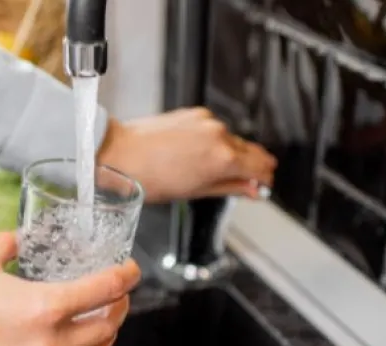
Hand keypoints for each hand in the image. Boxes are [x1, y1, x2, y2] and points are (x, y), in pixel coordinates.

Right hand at [0, 232, 140, 345]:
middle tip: (119, 291)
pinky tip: (70, 343)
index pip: (103, 291)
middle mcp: (44, 344)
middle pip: (105, 329)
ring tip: (104, 319)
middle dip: (120, 307)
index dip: (124, 277)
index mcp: (41, 308)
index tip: (130, 268)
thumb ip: (5, 247)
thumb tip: (16, 240)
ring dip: (105, 337)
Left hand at [98, 108, 276, 202]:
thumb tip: (252, 189)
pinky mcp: (194, 113)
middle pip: (250, 151)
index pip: (261, 167)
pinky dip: (213, 141)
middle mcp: (219, 135)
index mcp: (223, 159)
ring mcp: (207, 122)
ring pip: (231, 140)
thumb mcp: (195, 192)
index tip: (263, 184)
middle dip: (251, 166)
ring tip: (212, 170)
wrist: (120, 154)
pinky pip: (213, 129)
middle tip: (247, 180)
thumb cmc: (149, 178)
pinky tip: (198, 153)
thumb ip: (230, 188)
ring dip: (230, 153)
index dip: (265, 178)